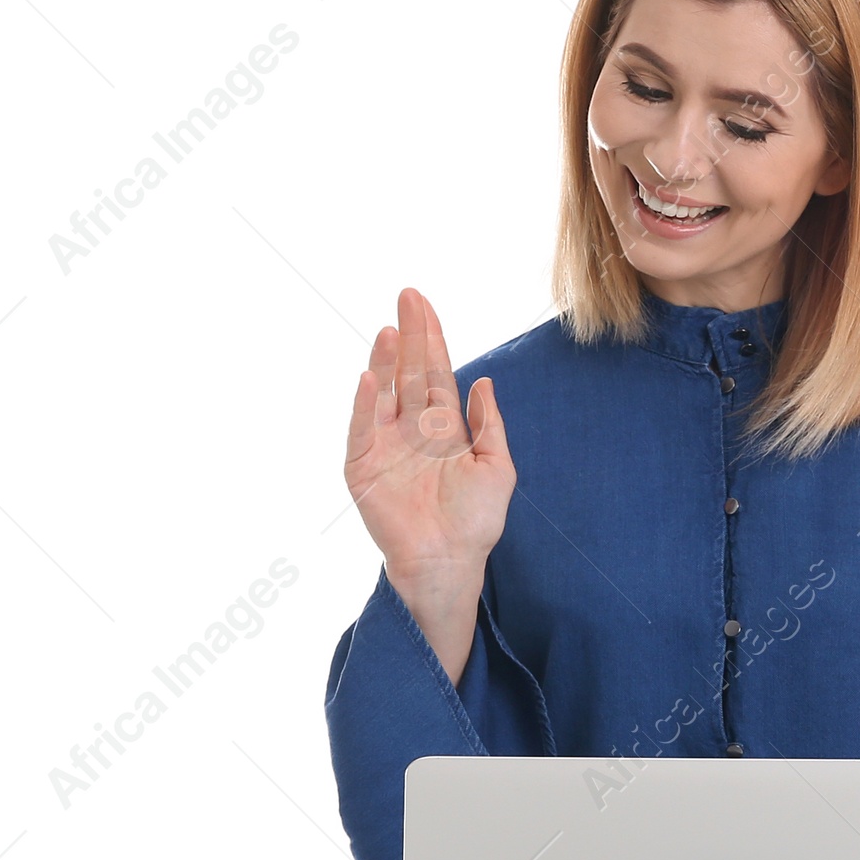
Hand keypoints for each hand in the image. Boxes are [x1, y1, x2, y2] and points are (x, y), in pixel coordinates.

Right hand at [344, 287, 515, 589]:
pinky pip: (362, 427)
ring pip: (385, 393)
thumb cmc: (476, 522)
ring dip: (387, 361)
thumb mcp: (497, 467)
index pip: (435, 371)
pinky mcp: (363, 466)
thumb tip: (483, 380)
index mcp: (443, 427)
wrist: (449, 562)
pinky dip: (364, 402)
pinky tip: (371, 375)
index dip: (431, 338)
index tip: (423, 304)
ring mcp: (384, 445)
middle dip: (410, 335)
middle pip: (409, 372)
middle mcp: (411, 429)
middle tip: (407, 296)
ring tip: (391, 330)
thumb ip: (489, 424)